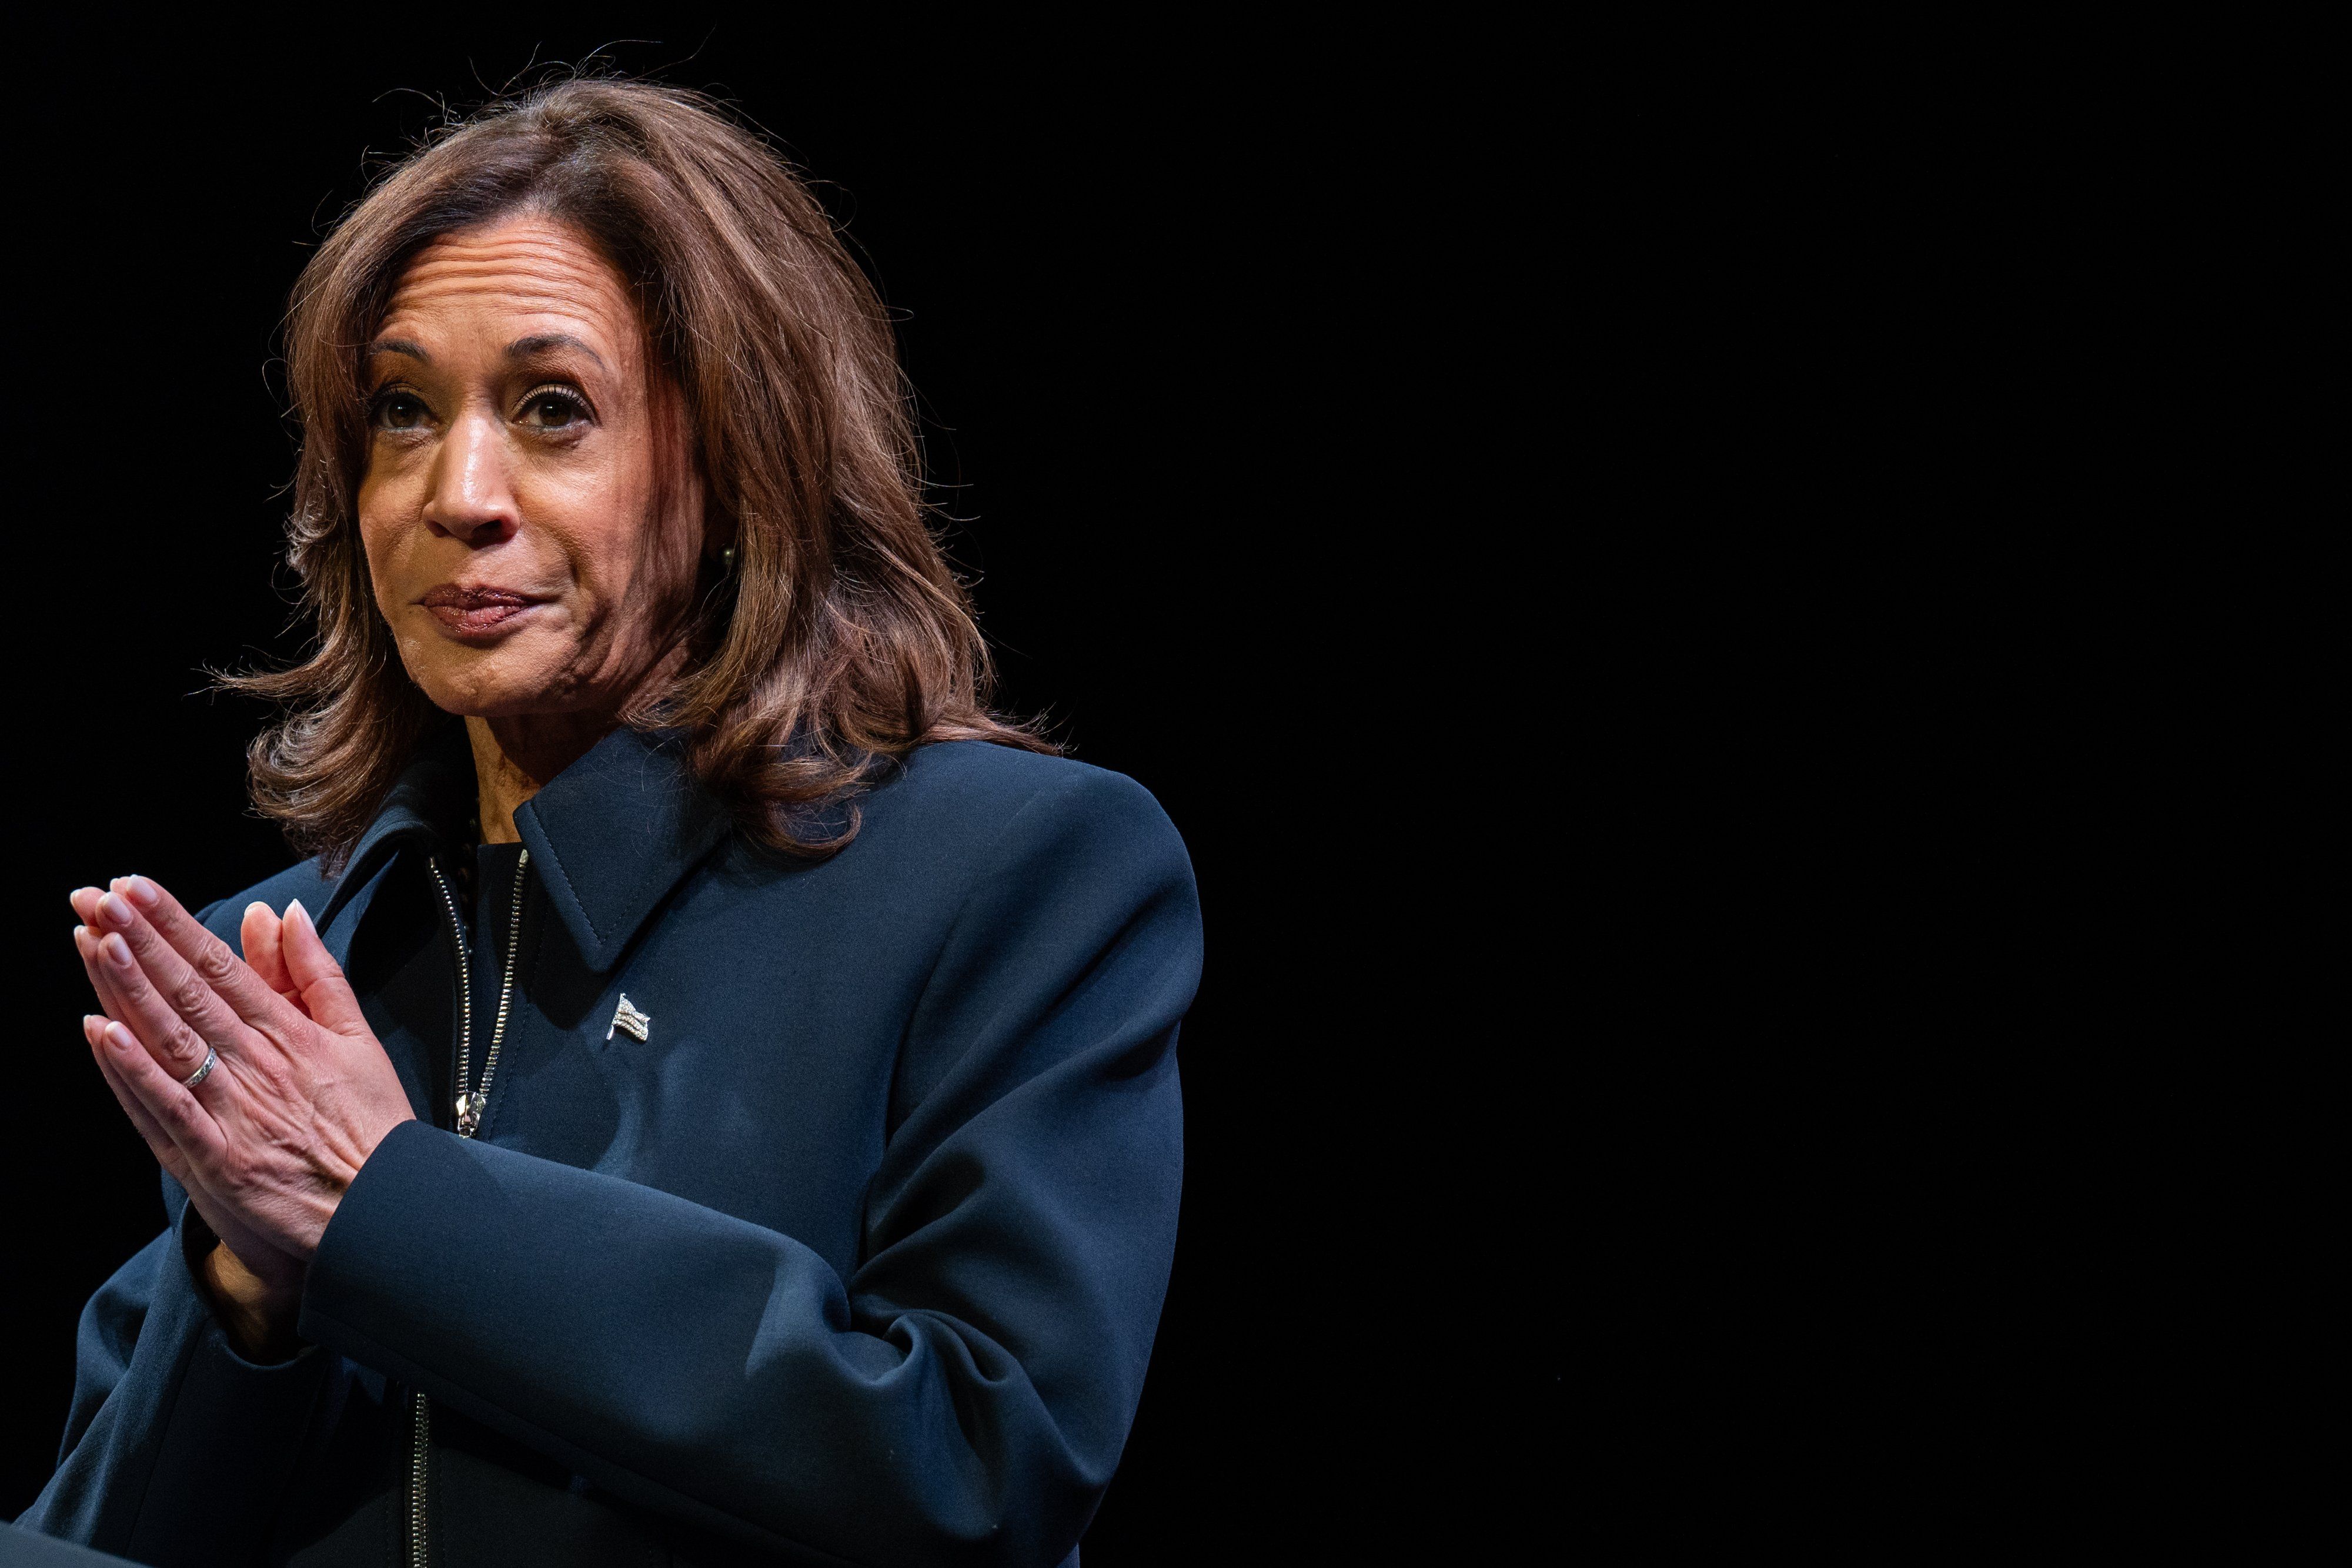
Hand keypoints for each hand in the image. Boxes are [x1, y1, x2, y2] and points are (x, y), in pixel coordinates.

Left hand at [72, 875, 415, 1264]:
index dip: (176, 925)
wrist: (383, 1209)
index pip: (223, 967)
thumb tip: (288, 915)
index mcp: (292, 1034)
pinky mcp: (218, 1160)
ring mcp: (235, 1112)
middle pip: (190, 993)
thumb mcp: (359, 1038)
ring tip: (94, 941)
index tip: (136, 889)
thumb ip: (319, 975)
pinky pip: (169, 1109)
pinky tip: (102, 1034)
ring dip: (129, 989)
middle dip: (140, 941)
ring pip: (172, 1039)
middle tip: (98, 898)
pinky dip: (135, 1071)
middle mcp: (259, 1065)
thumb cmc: (370, 1125)